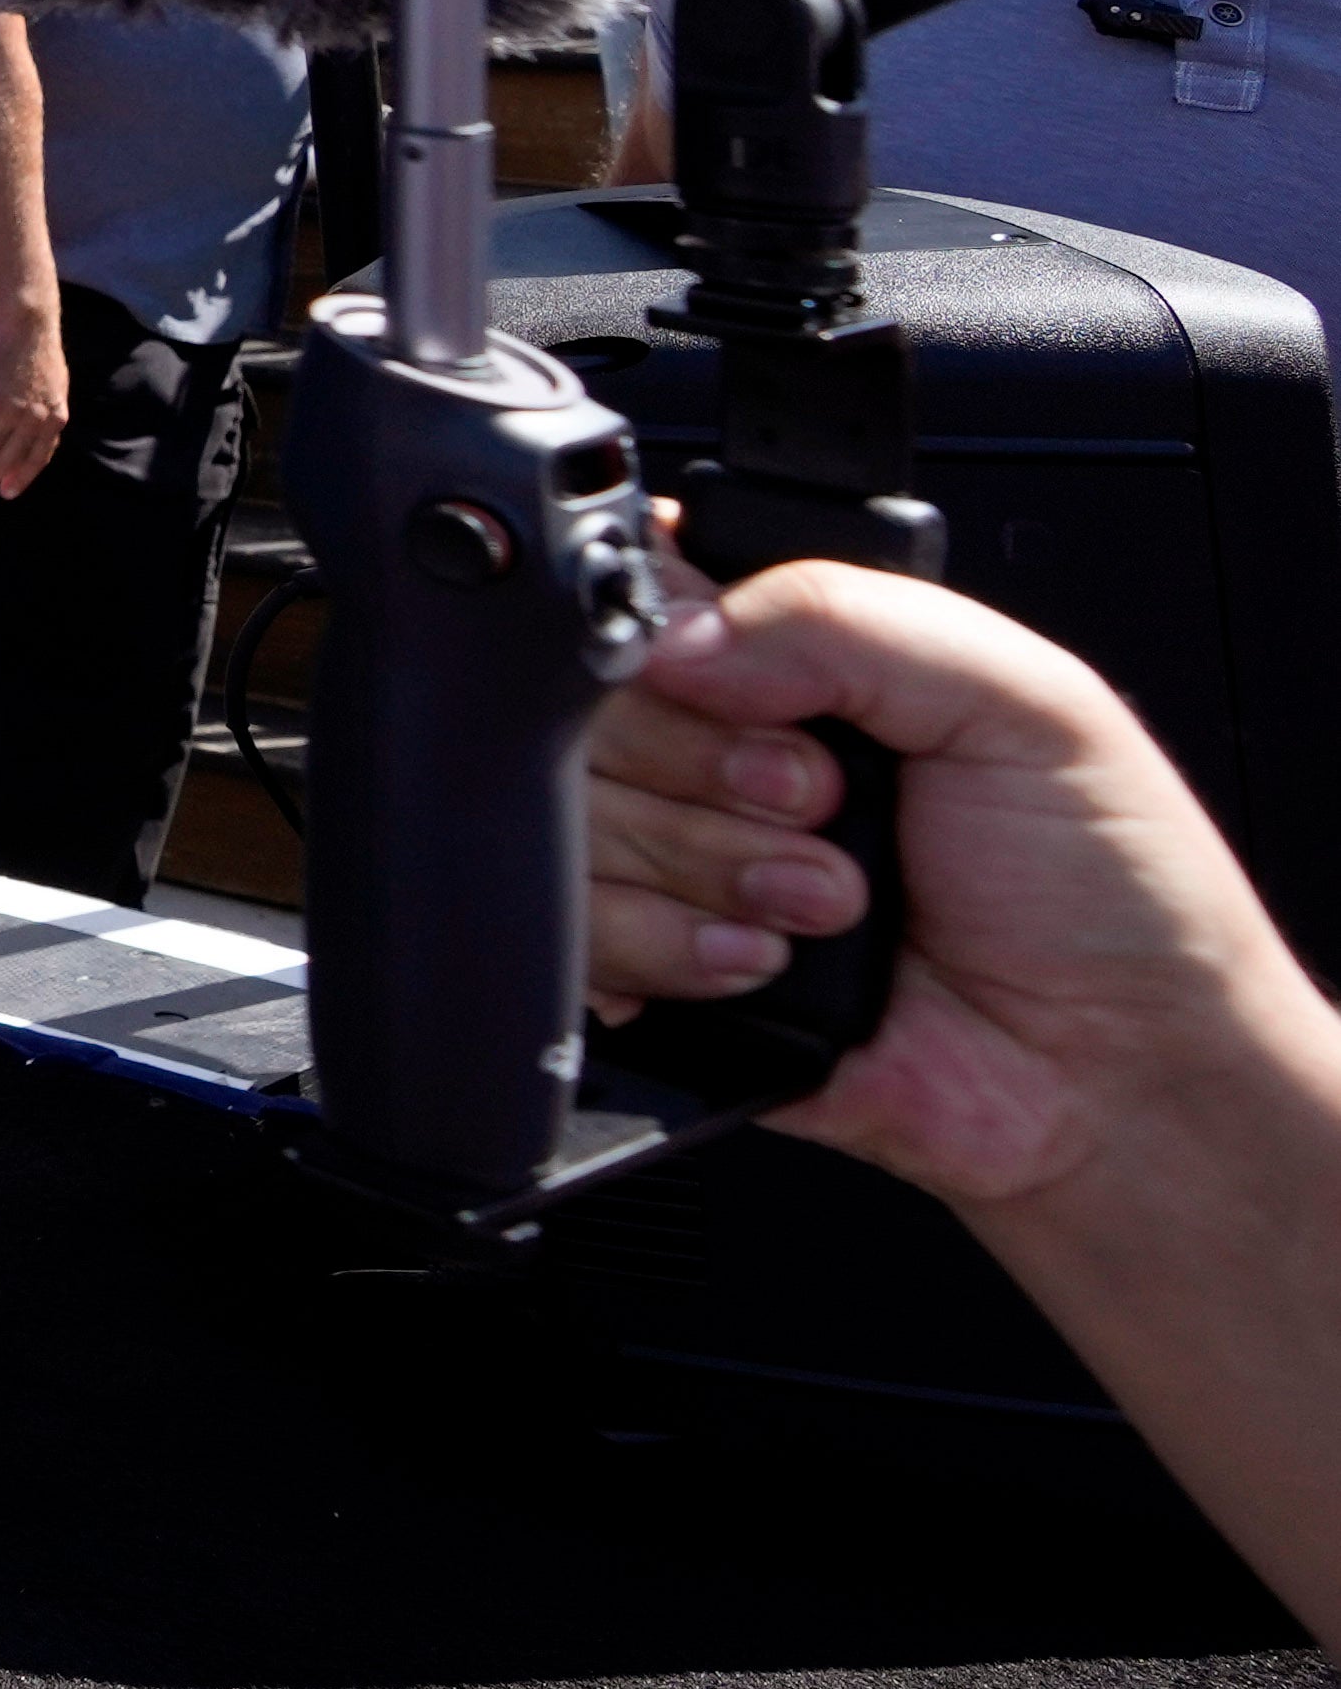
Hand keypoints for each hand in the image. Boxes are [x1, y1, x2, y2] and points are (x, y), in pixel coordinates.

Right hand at [0, 297, 69, 500]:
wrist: (25, 322)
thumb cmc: (36, 349)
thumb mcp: (52, 386)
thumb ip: (41, 411)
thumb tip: (28, 430)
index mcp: (53, 418)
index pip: (38, 458)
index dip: (20, 477)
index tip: (4, 492)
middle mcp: (32, 420)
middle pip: (6, 459)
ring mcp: (8, 410)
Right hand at [588, 558, 1340, 1220]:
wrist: (1115, 1088)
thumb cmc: (1111, 900)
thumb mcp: (1026, 701)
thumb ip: (848, 619)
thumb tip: (676, 636)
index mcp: (806, 668)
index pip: (650, 600)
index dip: (682, 646)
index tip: (775, 706)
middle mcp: (727, 757)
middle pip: (590, 714)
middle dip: (709, 772)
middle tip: (825, 809)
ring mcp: (683, 865)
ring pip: (574, 825)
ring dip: (707, 872)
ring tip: (826, 907)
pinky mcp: (657, 973)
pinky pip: (574, 937)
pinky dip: (667, 950)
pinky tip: (764, 965)